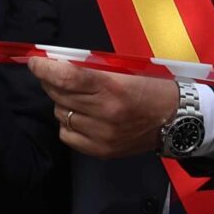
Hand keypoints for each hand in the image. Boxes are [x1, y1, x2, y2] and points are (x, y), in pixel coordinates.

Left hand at [29, 56, 179, 158]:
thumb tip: (59, 65)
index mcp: (113, 88)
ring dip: (63, 102)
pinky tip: (82, 116)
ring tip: (78, 97)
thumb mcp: (127, 70)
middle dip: (51, 82)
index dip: (45, 69)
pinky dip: (69, 123)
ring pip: (61, 114)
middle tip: (56, 75)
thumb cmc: (154, 87)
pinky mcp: (101, 150)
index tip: (36, 63)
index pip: (66, 78)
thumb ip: (94, 68)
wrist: (177, 120)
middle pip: (59, 95)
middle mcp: (105, 113)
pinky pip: (67, 134)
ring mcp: (102, 135)